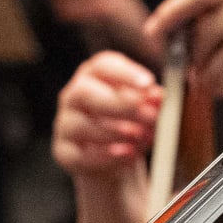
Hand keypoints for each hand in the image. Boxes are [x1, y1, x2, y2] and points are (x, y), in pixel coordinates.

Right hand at [53, 49, 161, 176]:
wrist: (116, 157)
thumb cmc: (131, 123)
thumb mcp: (145, 109)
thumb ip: (151, 101)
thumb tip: (158, 96)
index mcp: (95, 76)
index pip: (103, 65)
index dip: (125, 73)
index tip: (148, 83)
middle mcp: (73, 96)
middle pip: (83, 91)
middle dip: (118, 103)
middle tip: (149, 115)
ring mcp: (65, 124)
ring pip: (80, 124)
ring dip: (115, 131)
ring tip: (141, 137)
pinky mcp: (64, 152)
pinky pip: (80, 155)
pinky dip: (106, 156)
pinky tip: (127, 154)